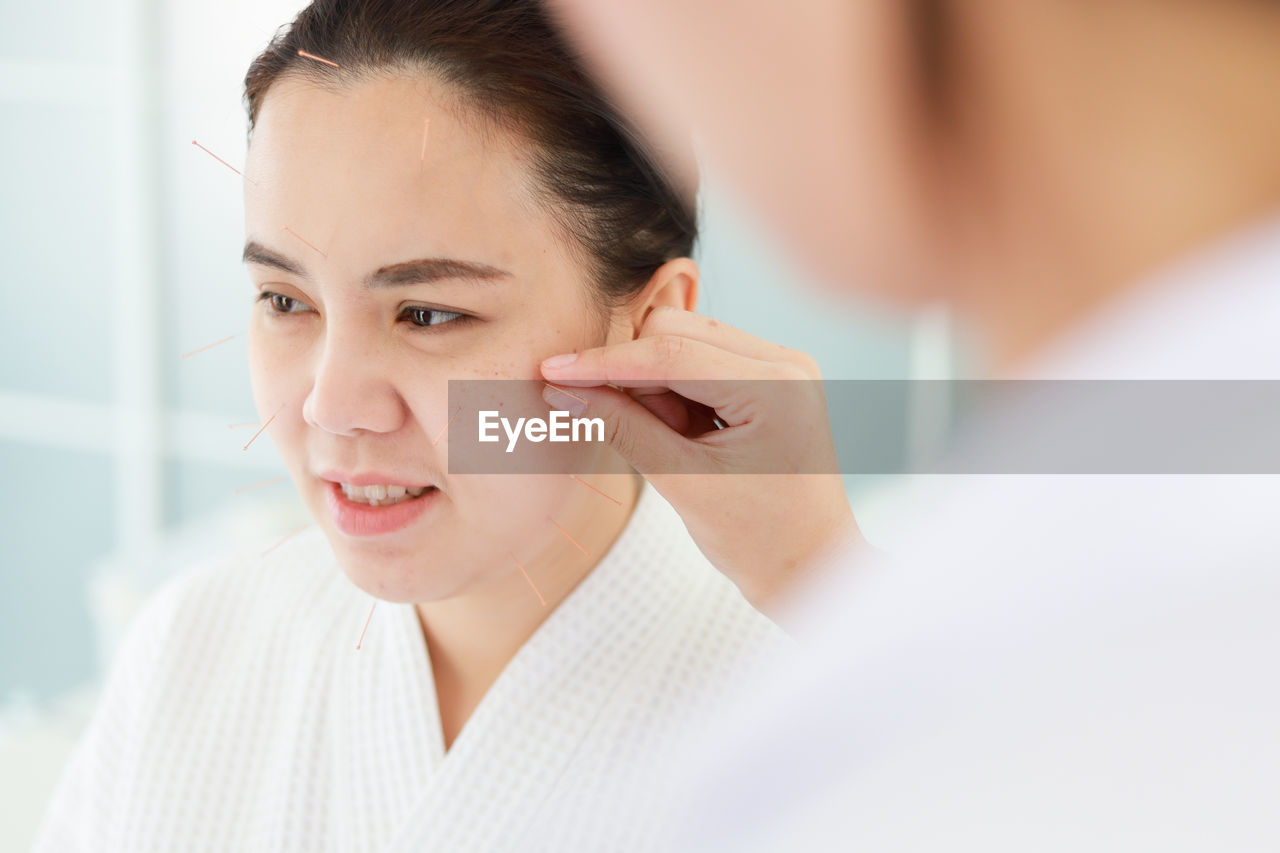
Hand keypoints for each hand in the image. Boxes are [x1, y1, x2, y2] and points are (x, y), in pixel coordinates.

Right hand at [540, 306, 862, 615]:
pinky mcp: (768, 378)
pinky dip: (676, 393)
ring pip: (684, 342)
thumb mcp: (682, 483)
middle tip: (639, 434)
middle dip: (637, 376)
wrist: (809, 566)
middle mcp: (784, 362)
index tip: (553, 370)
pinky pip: (701, 361)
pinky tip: (686, 435)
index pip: (671, 353)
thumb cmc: (757, 538)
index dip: (605, 362)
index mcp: (776, 386)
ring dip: (657, 387)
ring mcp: (779, 367)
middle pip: (676, 331)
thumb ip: (622, 428)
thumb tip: (563, 390)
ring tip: (676, 445)